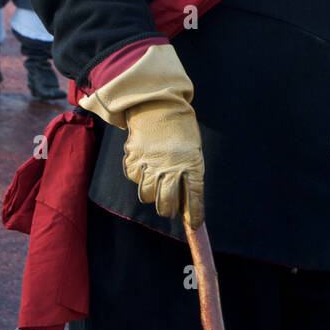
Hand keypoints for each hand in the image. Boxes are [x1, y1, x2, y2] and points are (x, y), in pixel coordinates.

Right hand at [80, 44, 204, 226]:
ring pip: (148, 196)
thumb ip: (189, 174)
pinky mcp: (134, 159)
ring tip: (156, 186)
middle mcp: (171, 166)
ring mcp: (151, 164)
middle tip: (169, 208)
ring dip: (152, 196)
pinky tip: (144, 166)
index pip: (195, 195)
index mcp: (191, 162)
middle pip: (167, 202)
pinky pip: (134, 179)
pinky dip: (138, 177)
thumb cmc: (180, 130)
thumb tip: (186, 204)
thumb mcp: (192, 150)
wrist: (158, 105)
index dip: (194, 213)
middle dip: (169, 210)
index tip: (194, 225)